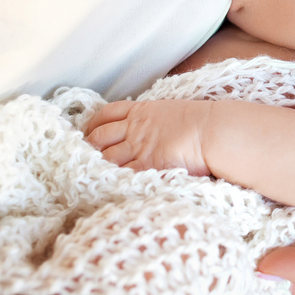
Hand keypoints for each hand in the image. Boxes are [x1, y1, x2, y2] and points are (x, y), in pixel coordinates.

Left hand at [84, 99, 212, 175]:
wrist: (212, 131)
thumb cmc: (202, 121)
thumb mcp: (174, 112)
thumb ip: (157, 121)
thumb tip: (155, 130)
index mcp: (142, 110)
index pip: (108, 113)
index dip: (94, 123)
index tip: (88, 131)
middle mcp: (135, 128)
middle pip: (100, 136)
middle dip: (88, 145)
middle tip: (82, 156)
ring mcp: (138, 147)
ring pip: (105, 156)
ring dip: (95, 165)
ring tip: (88, 174)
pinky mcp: (145, 165)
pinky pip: (121, 172)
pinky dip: (111, 178)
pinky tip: (104, 184)